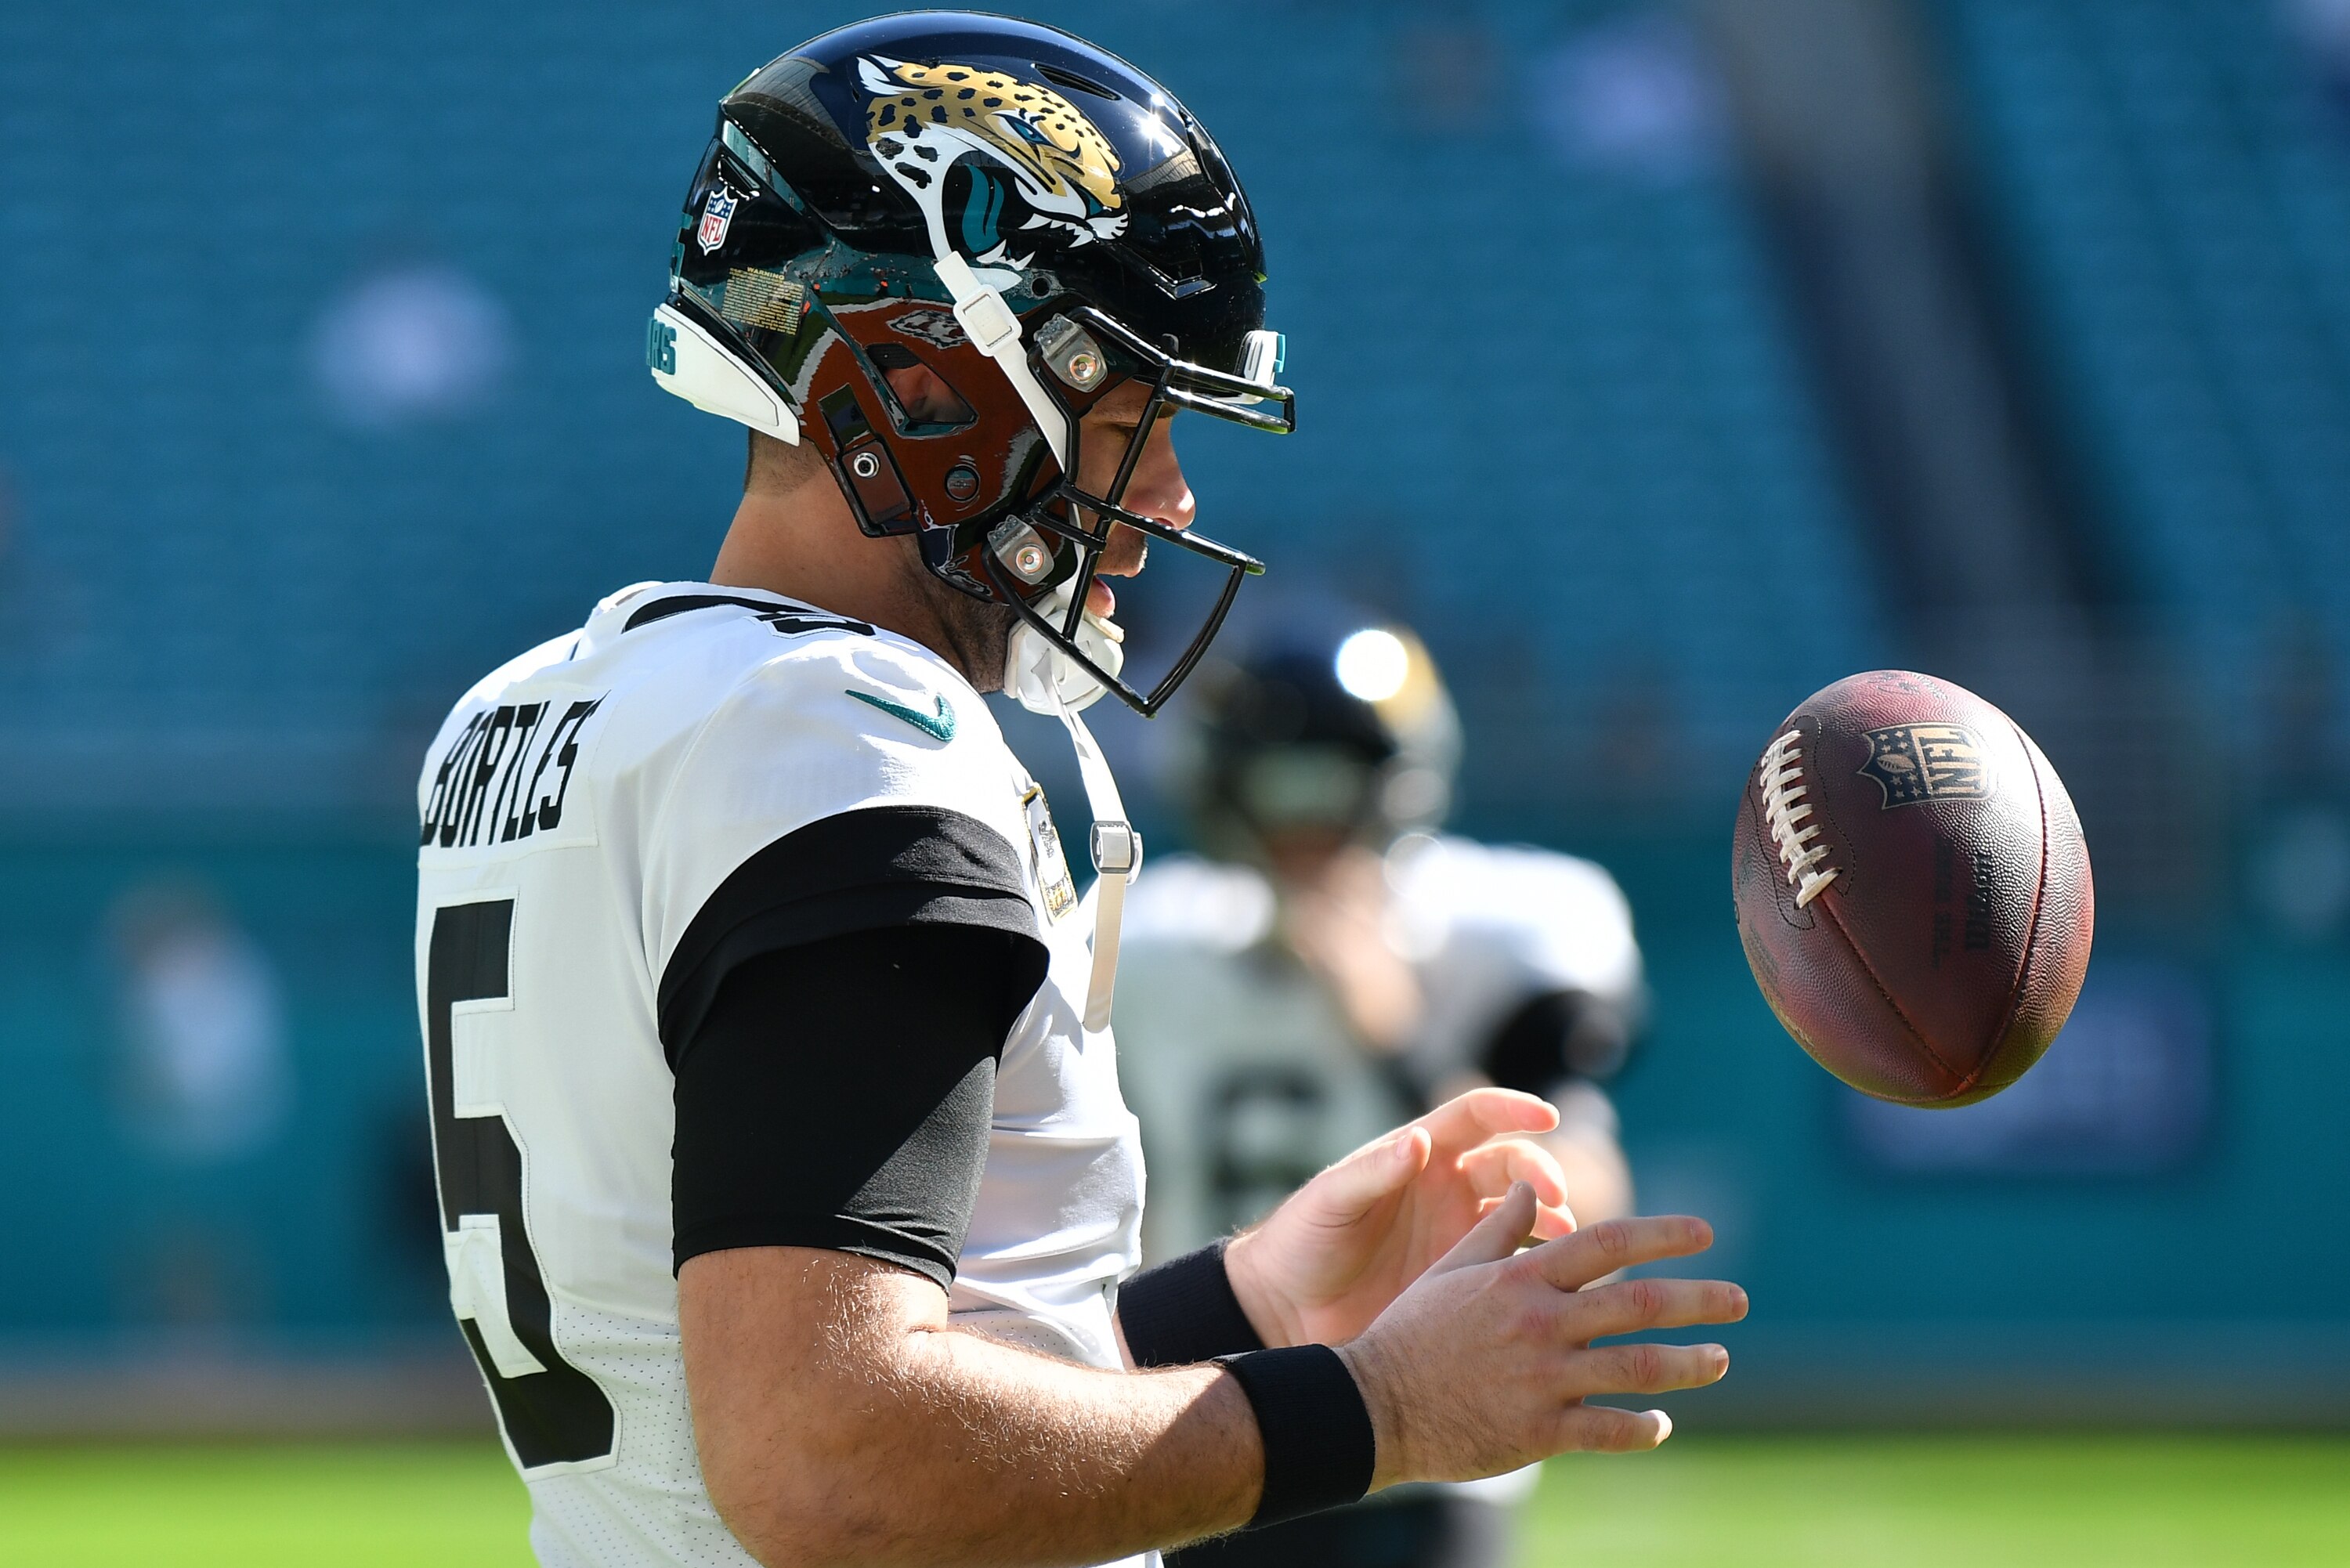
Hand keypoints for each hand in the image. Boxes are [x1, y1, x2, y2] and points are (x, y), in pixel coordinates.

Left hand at [1224, 1089, 1576, 1346]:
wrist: (1287, 1307)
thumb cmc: (1301, 1241)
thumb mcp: (1332, 1201)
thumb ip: (1374, 1172)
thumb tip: (1417, 1141)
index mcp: (1416, 1154)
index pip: (1476, 1115)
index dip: (1513, 1108)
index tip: (1546, 1115)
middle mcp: (1445, 1186)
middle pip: (1510, 1164)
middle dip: (1539, 1173)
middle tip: (1554, 1199)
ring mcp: (1457, 1231)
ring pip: (1522, 1213)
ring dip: (1550, 1218)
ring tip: (1566, 1237)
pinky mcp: (1461, 1276)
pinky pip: (1511, 1262)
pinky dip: (1539, 1264)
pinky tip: (1555, 1280)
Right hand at [1337, 1185, 1746, 1487]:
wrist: (1373, 1405)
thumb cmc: (1412, 1331)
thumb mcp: (1451, 1269)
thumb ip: (1499, 1228)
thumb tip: (1531, 1183)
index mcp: (1521, 1278)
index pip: (1607, 1243)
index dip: (1662, 1235)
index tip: (1704, 1233)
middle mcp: (1540, 1323)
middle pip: (1637, 1304)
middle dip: (1698, 1300)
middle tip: (1739, 1299)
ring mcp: (1543, 1379)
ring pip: (1636, 1367)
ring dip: (1688, 1364)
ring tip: (1720, 1359)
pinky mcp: (1539, 1431)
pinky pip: (1608, 1429)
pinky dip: (1642, 1427)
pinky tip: (1661, 1425)